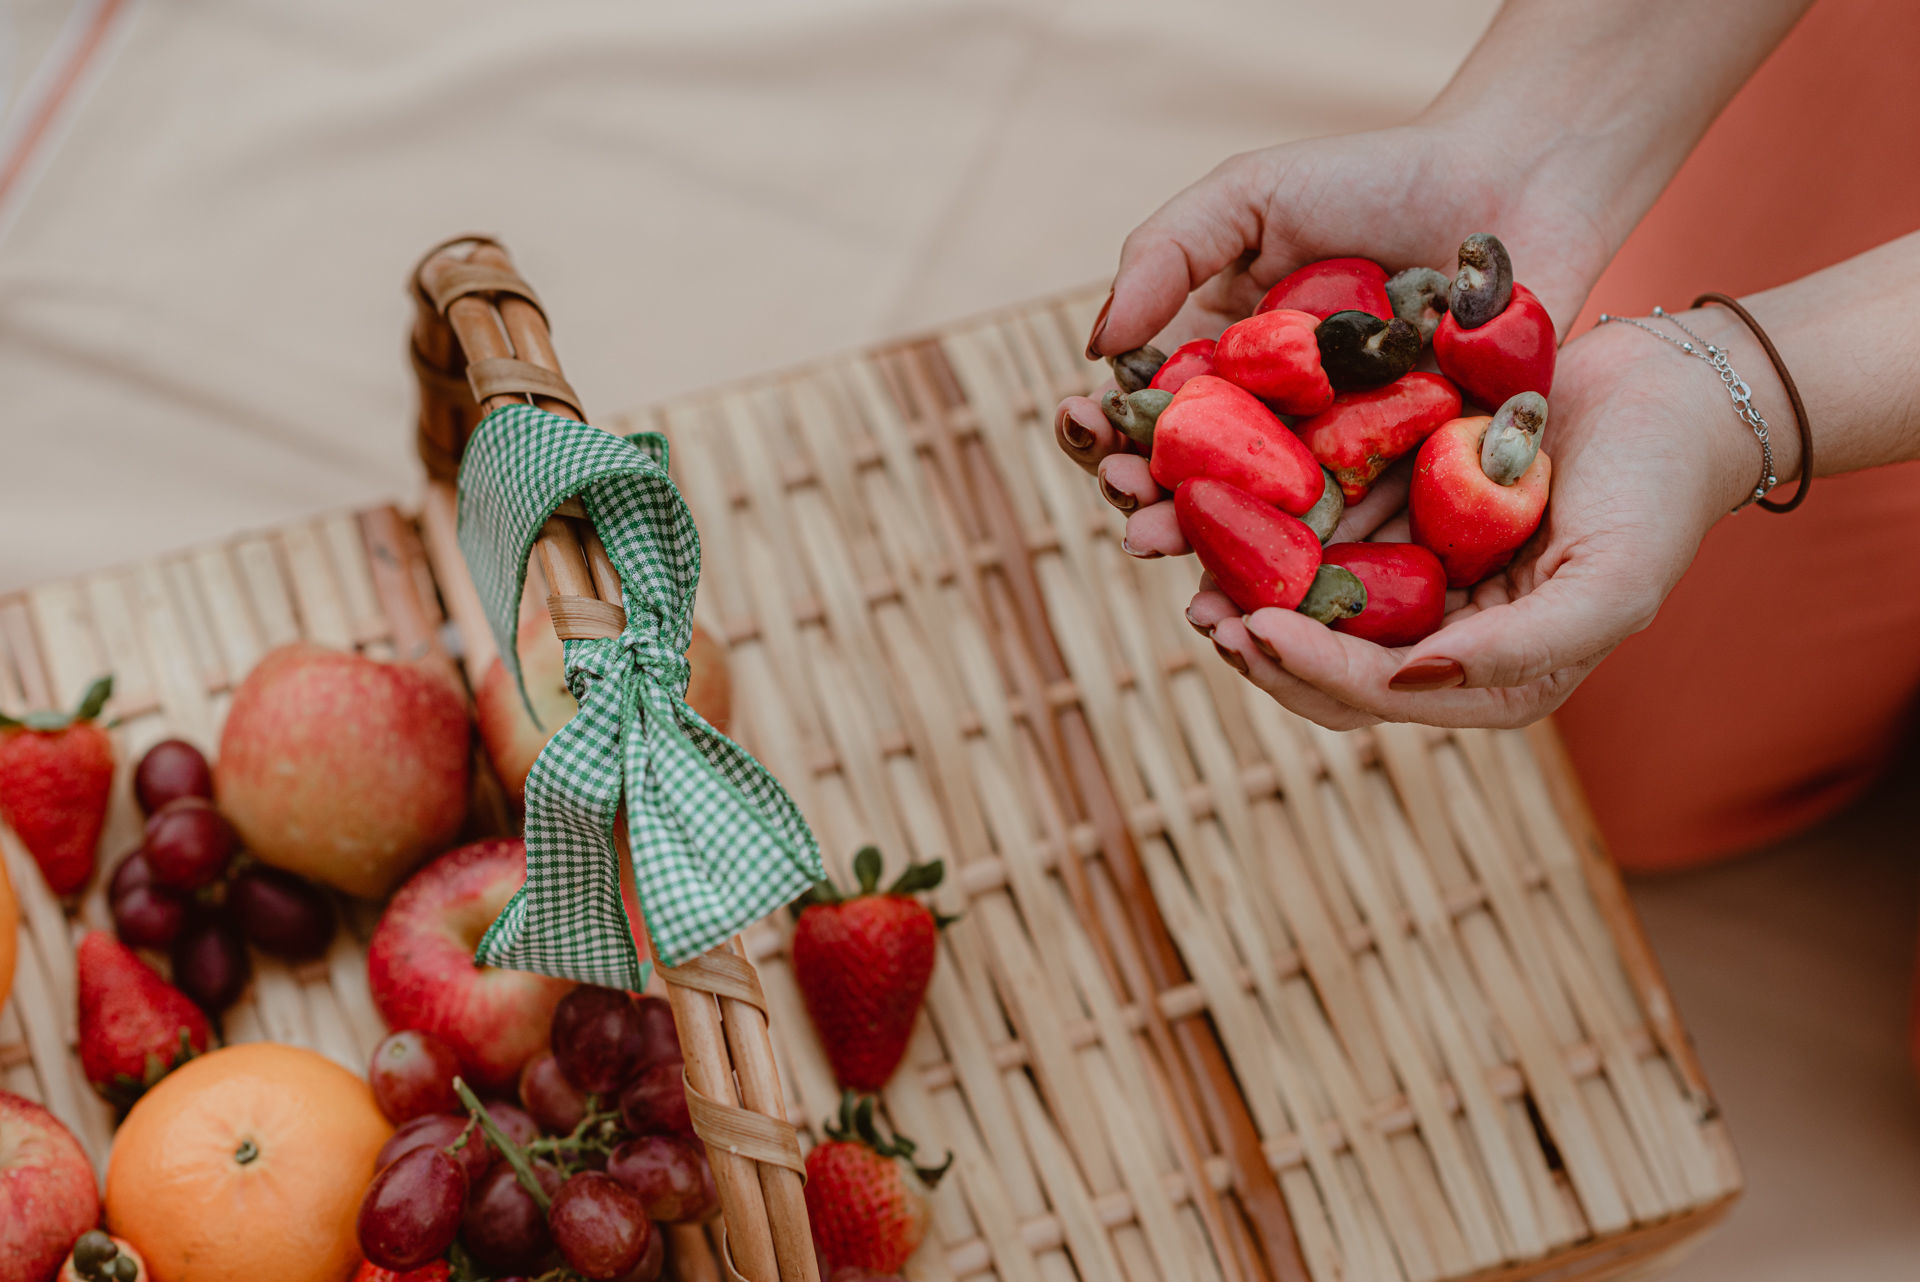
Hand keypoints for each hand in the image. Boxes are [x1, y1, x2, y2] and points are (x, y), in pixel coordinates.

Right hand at [1056, 120, 1612, 556]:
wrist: (1513, 184)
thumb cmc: (1376, 177)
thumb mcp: (1250, 195)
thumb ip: (1163, 254)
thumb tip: (1092, 345)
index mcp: (1224, 366)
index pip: (1148, 413)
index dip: (1104, 431)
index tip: (1082, 431)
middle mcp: (1274, 426)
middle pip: (1197, 485)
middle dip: (1153, 511)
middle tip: (1132, 524)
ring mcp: (1341, 463)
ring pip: (1266, 529)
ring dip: (1216, 563)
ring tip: (1181, 569)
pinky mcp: (1412, 487)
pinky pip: (1360, 540)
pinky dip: (1315, 576)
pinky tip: (1274, 597)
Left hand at [1195, 317, 1757, 728]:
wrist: (1675, 390)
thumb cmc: (1658, 495)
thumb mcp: (1609, 587)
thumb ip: (1515, 650)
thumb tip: (1410, 680)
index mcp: (1488, 677)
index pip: (1378, 693)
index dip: (1310, 669)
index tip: (1251, 630)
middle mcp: (1441, 633)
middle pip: (1328, 657)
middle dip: (1260, 641)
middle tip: (1201, 614)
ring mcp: (1418, 568)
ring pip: (1313, 590)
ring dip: (1250, 581)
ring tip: (1188, 561)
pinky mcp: (1400, 504)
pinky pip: (1326, 518)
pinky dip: (1278, 513)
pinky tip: (1227, 494)